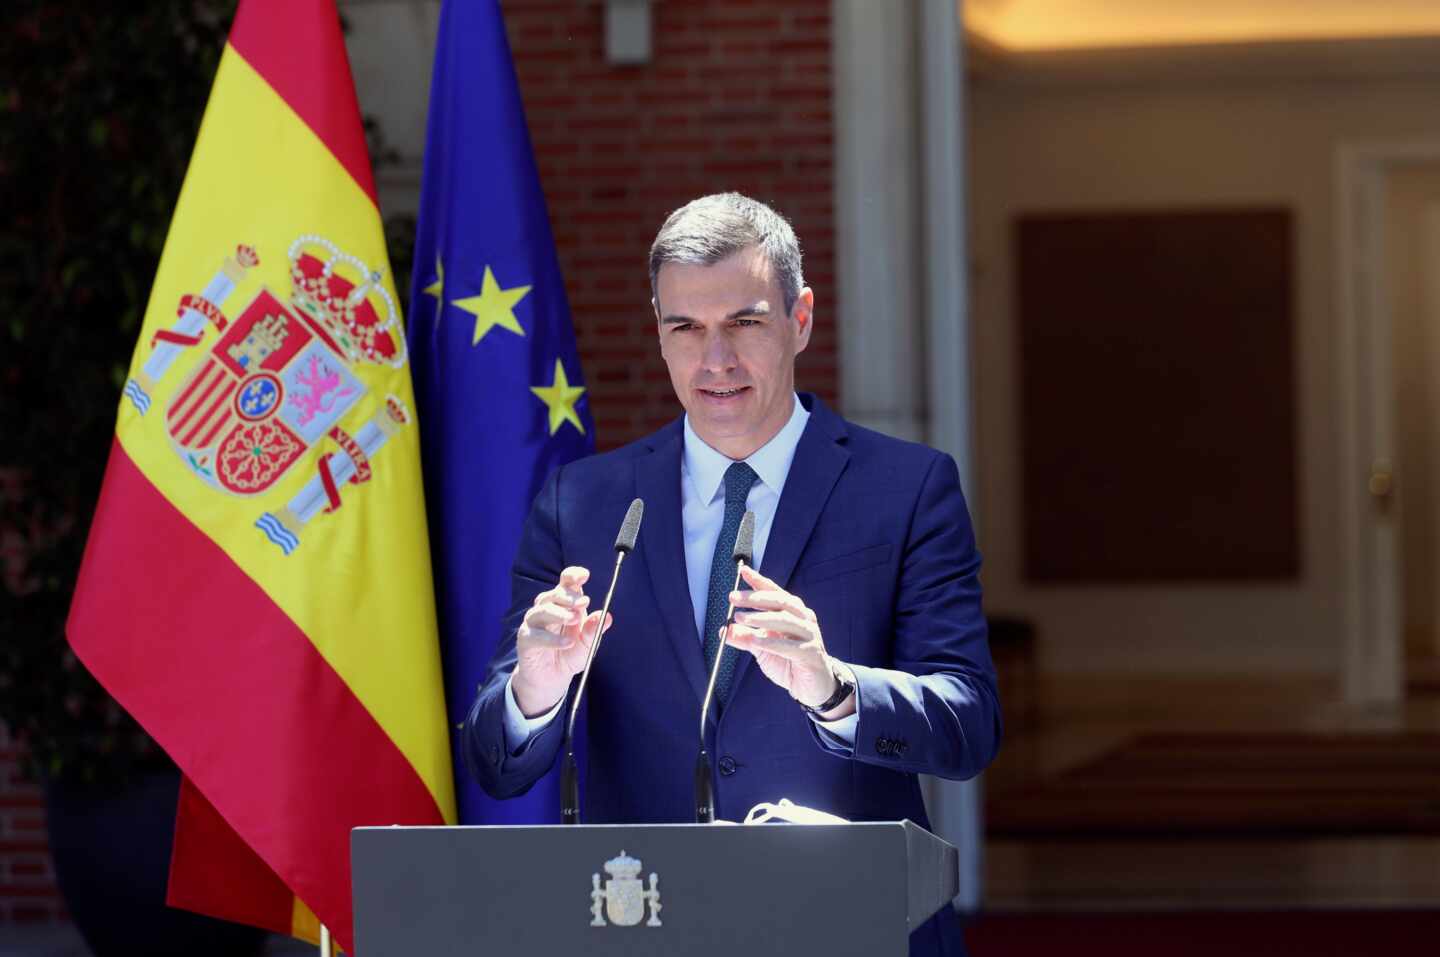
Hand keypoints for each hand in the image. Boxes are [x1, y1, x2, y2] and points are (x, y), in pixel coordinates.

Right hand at [511, 566, 610, 716]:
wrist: (552, 678)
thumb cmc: (570, 654)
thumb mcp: (587, 643)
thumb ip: (594, 630)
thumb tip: (606, 616)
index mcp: (564, 603)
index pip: (565, 582)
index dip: (573, 575)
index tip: (584, 575)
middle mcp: (547, 608)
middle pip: (554, 594)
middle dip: (569, 596)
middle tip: (584, 602)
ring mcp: (534, 623)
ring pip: (542, 610)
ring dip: (559, 613)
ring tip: (574, 619)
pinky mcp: (525, 639)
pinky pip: (535, 635)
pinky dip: (552, 639)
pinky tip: (567, 643)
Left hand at [724, 565, 854, 718]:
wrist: (813, 687)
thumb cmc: (789, 662)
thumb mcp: (761, 648)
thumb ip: (745, 637)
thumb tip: (724, 629)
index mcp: (792, 612)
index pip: (774, 592)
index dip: (759, 581)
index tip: (743, 571)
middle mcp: (803, 618)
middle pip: (780, 601)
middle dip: (755, 598)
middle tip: (733, 598)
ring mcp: (809, 635)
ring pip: (785, 620)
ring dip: (761, 618)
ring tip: (740, 618)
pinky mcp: (812, 653)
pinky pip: (791, 646)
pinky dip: (773, 643)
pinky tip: (756, 642)